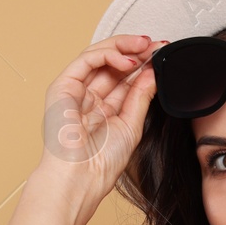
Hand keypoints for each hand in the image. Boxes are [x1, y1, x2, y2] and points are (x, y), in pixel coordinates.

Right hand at [39, 34, 164, 197]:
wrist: (81, 178)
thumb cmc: (100, 163)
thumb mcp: (131, 124)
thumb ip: (140, 96)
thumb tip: (152, 72)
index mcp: (103, 109)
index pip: (125, 78)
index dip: (144, 65)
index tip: (163, 55)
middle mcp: (88, 98)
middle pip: (113, 64)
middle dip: (137, 52)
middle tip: (158, 46)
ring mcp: (74, 91)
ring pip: (99, 56)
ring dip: (125, 47)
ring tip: (147, 47)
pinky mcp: (62, 86)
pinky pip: (86, 60)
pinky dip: (108, 54)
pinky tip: (129, 59)